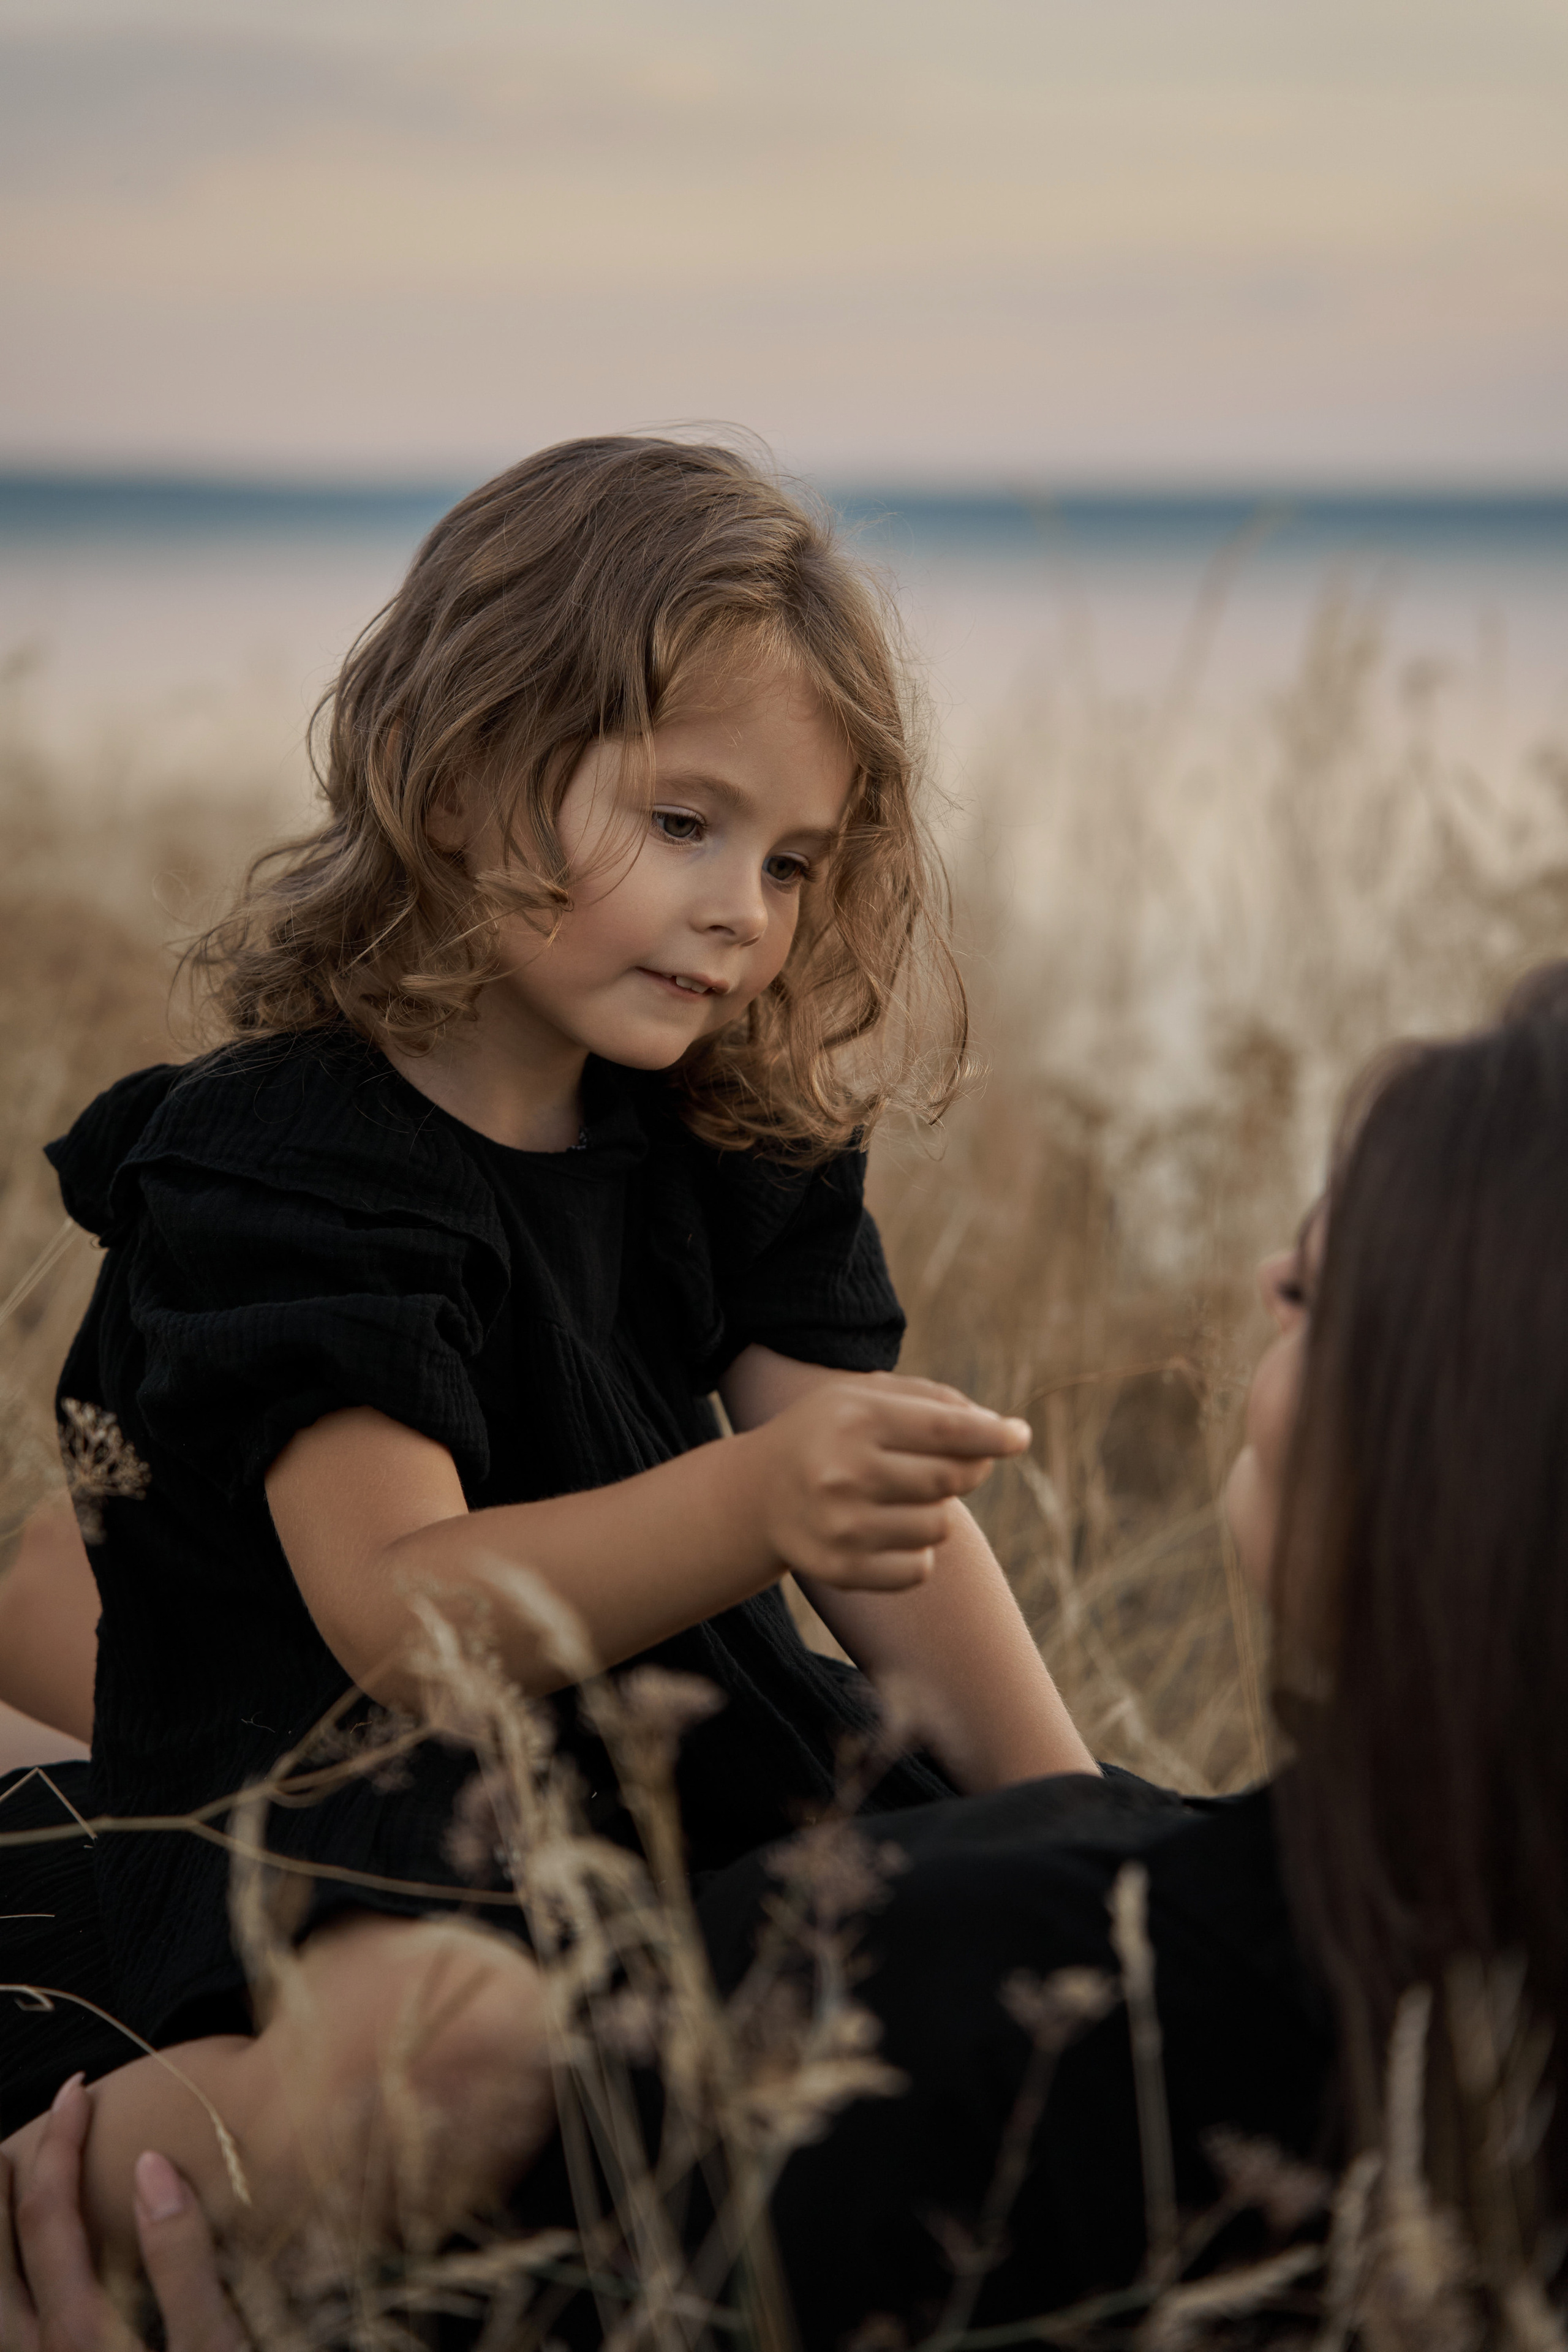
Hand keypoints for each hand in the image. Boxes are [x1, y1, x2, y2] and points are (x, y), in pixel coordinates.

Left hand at [0, 2076, 245, 2351]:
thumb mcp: (212, 2343)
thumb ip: (180, 2260)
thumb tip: (150, 2165)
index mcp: (78, 2328)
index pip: (47, 2214)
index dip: (61, 2144)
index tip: (77, 2091)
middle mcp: (43, 2351)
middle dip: (1, 2186)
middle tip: (15, 2135)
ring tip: (7, 2188)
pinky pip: (10, 2325)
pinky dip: (9, 2280)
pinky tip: (29, 2268)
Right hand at [753, 1372, 1030, 1590]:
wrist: (756, 1493)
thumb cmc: (826, 1433)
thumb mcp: (862, 1396)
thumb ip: (929, 1399)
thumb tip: (995, 1426)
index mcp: (855, 1420)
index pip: (947, 1429)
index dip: (993, 1434)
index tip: (1020, 1436)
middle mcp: (845, 1473)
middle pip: (952, 1478)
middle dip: (970, 1468)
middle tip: (960, 1462)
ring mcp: (843, 1528)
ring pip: (939, 1525)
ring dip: (936, 1509)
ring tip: (902, 1495)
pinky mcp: (842, 1572)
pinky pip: (920, 1567)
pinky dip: (917, 1550)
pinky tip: (887, 1530)